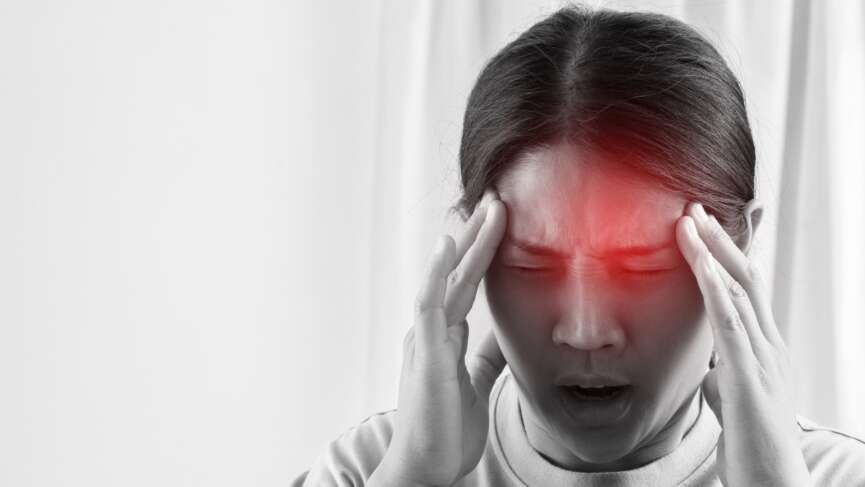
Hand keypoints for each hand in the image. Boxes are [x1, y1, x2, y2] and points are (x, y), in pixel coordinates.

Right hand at [372, 189, 507, 486]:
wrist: (428, 463)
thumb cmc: (447, 426)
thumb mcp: (476, 381)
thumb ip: (487, 353)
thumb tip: (504, 331)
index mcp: (445, 335)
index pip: (468, 284)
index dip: (483, 253)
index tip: (501, 223)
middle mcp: (433, 329)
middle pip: (459, 272)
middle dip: (479, 236)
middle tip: (498, 199)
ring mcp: (427, 337)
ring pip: (447, 277)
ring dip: (467, 242)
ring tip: (486, 208)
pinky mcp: (424, 351)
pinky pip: (429, 302)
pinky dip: (437, 270)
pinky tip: (448, 244)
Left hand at [676, 202, 810, 485]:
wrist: (770, 478)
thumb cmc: (749, 437)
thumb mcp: (729, 391)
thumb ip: (721, 368)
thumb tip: (707, 358)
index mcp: (762, 345)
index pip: (746, 288)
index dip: (727, 254)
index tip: (703, 224)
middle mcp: (768, 344)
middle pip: (746, 279)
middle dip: (719, 241)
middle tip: (693, 209)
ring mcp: (763, 358)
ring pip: (739, 293)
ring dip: (713, 255)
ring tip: (690, 223)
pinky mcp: (751, 378)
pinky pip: (733, 326)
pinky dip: (718, 293)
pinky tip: (704, 270)